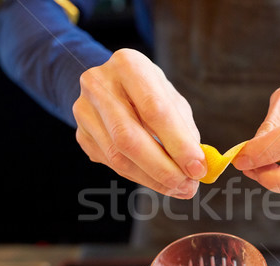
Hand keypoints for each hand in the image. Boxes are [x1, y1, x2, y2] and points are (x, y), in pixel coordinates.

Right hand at [73, 49, 206, 198]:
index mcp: (128, 65)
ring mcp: (84, 111)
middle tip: (188, 186)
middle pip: (129, 138)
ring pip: (118, 157)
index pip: (154, 109)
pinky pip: (112, 165)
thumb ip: (184, 129)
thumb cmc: (149, 92)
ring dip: (153, 179)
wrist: (110, 85)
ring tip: (180, 187)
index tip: (198, 168)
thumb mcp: (171, 98)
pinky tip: (159, 181)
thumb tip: (198, 166)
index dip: (178, 143)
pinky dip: (140, 177)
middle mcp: (99, 84)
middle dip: (163, 168)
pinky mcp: (81, 135)